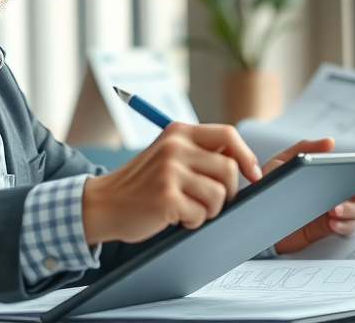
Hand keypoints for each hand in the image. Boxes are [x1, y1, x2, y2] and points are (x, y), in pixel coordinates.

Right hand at [82, 122, 261, 244]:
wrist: (103, 203)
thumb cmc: (140, 184)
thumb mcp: (168, 156)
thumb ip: (198, 153)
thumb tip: (241, 162)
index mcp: (178, 132)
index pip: (228, 135)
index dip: (246, 156)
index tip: (251, 175)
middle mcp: (175, 147)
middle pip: (229, 169)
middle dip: (227, 192)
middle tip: (209, 202)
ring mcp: (170, 172)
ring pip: (219, 195)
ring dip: (208, 210)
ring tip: (188, 209)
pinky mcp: (166, 197)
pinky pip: (201, 214)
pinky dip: (192, 222)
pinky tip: (174, 217)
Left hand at [265, 138, 354, 253]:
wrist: (257, 213)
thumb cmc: (270, 184)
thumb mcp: (282, 161)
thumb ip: (304, 148)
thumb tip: (331, 142)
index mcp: (327, 175)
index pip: (352, 173)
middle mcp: (334, 192)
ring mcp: (333, 211)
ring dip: (351, 210)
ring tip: (334, 210)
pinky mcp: (327, 228)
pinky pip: (346, 228)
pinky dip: (344, 225)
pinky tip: (332, 223)